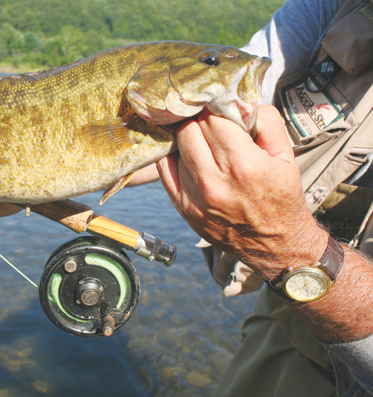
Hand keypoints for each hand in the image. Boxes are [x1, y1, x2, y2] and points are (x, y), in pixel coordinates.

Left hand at [156, 105, 327, 280]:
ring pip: (175, 147)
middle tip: (209, 124)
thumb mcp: (286, 155)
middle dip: (199, 122)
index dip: (216, 110)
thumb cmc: (281, 197)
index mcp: (243, 166)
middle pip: (188, 130)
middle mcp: (214, 182)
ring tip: (201, 141)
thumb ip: (266, 121)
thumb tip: (240, 99)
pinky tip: (189, 156)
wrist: (274, 244)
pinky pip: (165, 169)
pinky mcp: (182, 206)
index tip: (220, 110)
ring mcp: (194, 197)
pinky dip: (174, 157)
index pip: (211, 119)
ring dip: (186, 139)